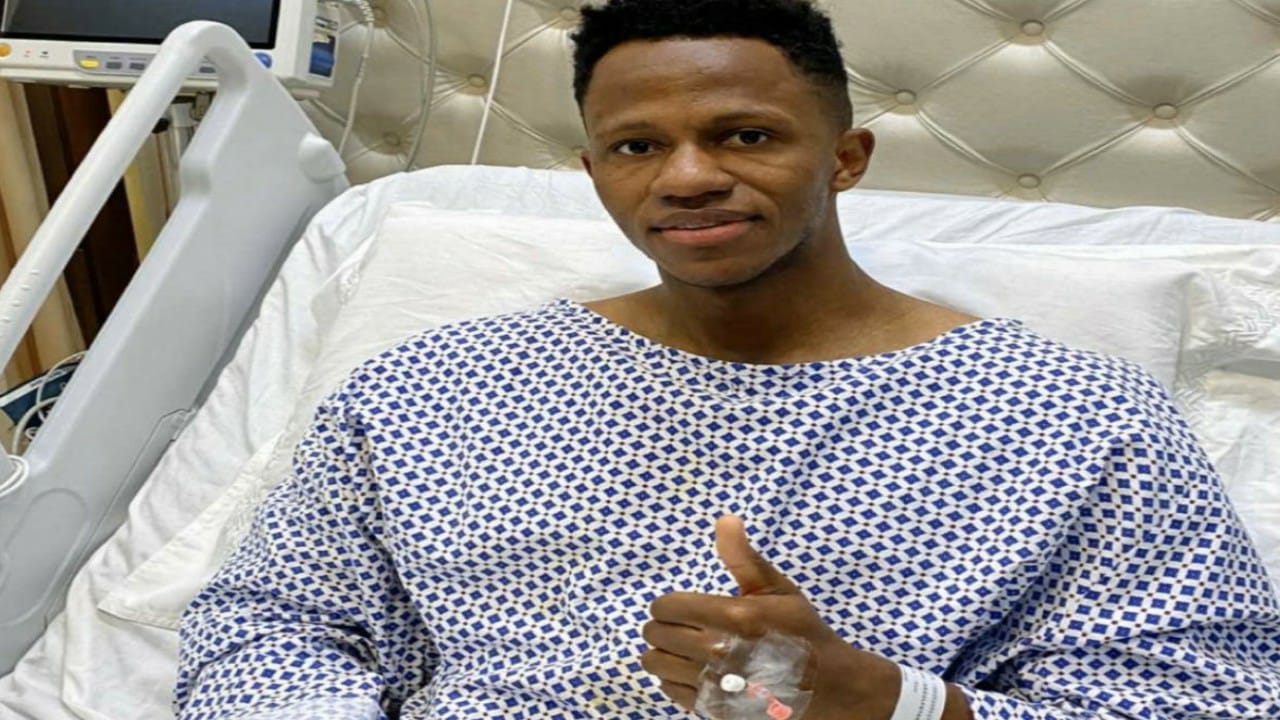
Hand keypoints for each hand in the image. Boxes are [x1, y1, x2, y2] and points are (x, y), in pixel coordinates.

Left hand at [641, 515, 902, 719]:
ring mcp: (714, 686)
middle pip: (656, 634)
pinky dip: (674, 678)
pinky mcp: (712, 710)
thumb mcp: (777, 589)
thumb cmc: (800, 632)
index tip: (682, 606)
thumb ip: (744, 557)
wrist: (827, 688)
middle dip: (664, 625)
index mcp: (734, 617)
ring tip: (684, 648)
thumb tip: (724, 519)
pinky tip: (693, 671)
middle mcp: (719, 653)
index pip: (666, 606)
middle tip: (684, 625)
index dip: (669, 603)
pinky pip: (668, 689)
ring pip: (655, 663)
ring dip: (664, 653)